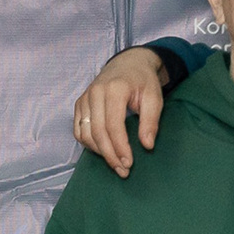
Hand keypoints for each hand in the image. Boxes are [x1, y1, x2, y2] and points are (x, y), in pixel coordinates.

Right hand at [73, 47, 167, 177]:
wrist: (129, 63)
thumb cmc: (143, 81)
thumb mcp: (154, 97)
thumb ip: (151, 121)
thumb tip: (146, 145)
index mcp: (114, 89)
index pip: (113, 125)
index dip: (120, 147)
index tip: (129, 163)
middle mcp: (95, 92)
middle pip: (97, 132)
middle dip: (110, 155)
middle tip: (123, 170)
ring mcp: (84, 98)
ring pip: (85, 133)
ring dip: (99, 152)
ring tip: (115, 163)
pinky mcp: (79, 104)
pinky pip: (78, 130)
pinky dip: (88, 144)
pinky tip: (102, 150)